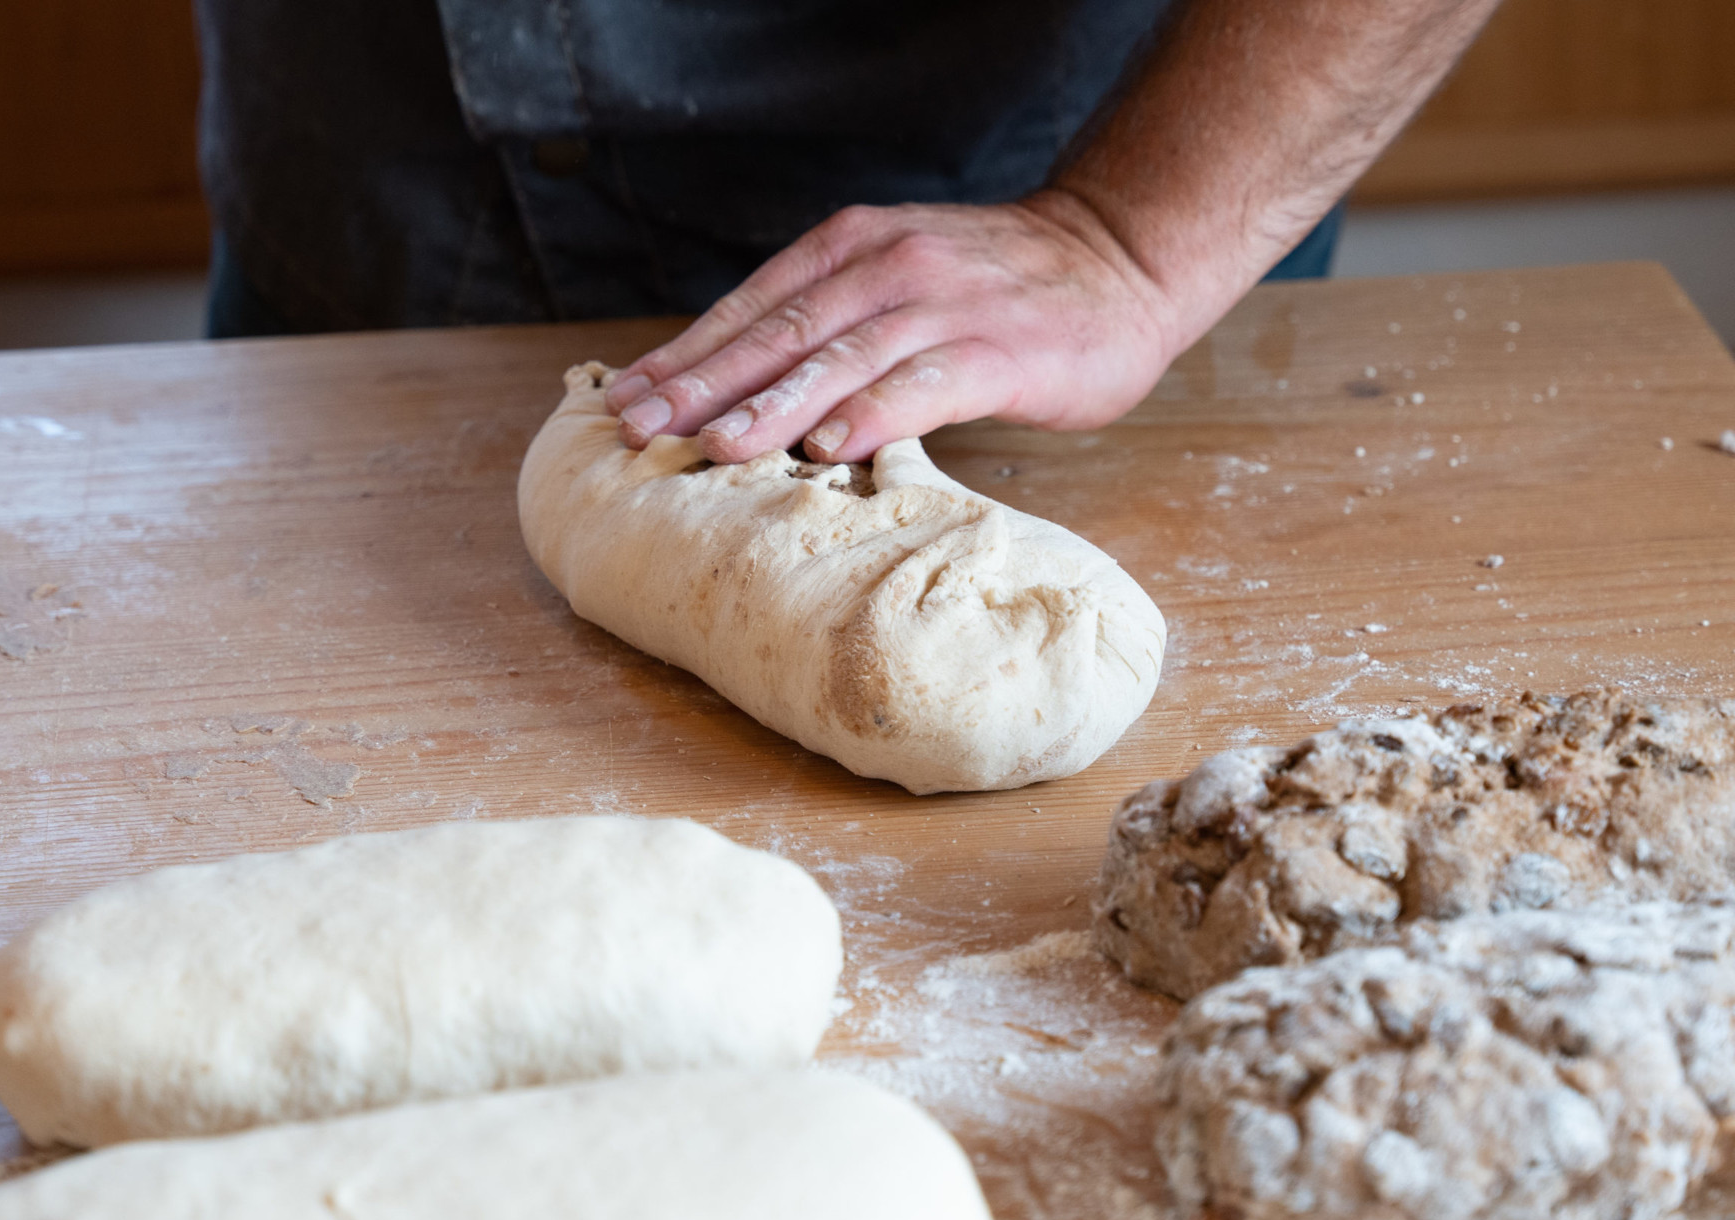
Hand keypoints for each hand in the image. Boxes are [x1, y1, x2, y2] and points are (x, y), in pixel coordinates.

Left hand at [604, 191, 1185, 464]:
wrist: (1120, 258)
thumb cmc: (998, 285)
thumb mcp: (901, 275)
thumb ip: (833, 316)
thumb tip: (744, 386)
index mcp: (853, 245)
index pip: (751, 306)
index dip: (686, 356)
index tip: (625, 400)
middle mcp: (887, 266)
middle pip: (778, 332)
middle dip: (701, 385)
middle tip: (638, 430)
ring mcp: (942, 306)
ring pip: (839, 359)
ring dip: (770, 406)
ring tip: (712, 446)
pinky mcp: (997, 349)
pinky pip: (924, 385)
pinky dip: (872, 415)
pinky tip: (827, 447)